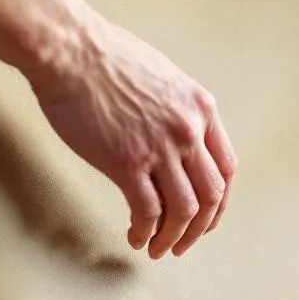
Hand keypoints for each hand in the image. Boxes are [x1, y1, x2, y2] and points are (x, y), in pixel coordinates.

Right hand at [27, 16, 238, 259]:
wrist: (71, 51)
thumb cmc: (108, 60)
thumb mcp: (165, 79)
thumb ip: (180, 111)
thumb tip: (180, 142)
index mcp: (202, 109)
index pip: (226, 168)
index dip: (220, 202)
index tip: (207, 218)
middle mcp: (189, 130)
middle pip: (211, 195)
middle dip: (200, 228)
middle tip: (183, 243)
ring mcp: (161, 147)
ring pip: (184, 210)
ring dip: (174, 237)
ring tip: (158, 248)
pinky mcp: (127, 162)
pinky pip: (148, 211)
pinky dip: (145, 231)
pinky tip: (135, 237)